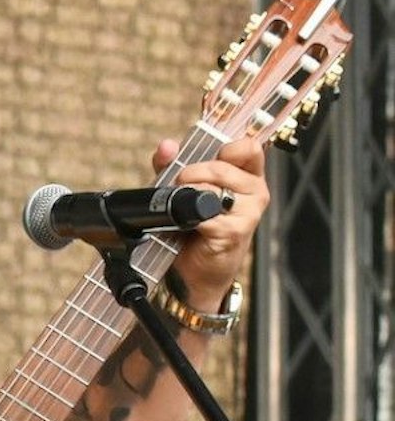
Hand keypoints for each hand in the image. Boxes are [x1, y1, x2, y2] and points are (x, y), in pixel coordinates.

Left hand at [155, 135, 266, 304]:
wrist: (194, 273)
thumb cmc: (192, 232)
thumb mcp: (182, 192)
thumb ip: (173, 166)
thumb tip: (167, 146)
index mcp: (247, 177)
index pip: (249, 148)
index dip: (225, 149)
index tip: (204, 161)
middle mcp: (254, 192)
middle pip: (223, 166)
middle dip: (191, 173)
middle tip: (178, 187)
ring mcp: (248, 213)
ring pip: (215, 188)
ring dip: (190, 194)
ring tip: (182, 208)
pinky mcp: (236, 232)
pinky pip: (209, 214)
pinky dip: (192, 218)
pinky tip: (190, 226)